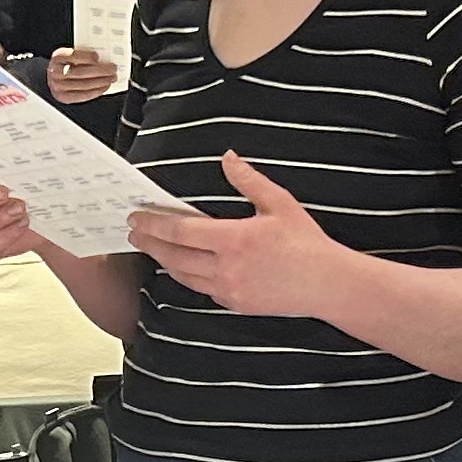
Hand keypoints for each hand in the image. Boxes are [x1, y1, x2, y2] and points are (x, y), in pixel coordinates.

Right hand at [46, 46, 119, 104]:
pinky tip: (104, 87)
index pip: (73, 56)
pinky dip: (96, 91)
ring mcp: (57, 86)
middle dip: (99, 71)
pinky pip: (82, 95)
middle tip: (112, 68)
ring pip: (83, 85)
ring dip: (101, 82)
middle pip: (80, 72)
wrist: (55, 75)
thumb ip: (84, 54)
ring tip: (111, 78)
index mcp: (58, 57)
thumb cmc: (67, 63)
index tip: (97, 56)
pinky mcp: (63, 97)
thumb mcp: (72, 54)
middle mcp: (55, 72)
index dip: (86, 57)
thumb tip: (104, 56)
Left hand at [124, 151, 342, 318]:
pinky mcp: (235, 304)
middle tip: (134, 233)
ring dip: (164, 262)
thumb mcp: (280, 203)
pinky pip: (203, 289)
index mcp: (234, 239)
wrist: (327, 284)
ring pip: (184, 276)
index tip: (136, 217)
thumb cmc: (306, 242)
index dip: (154, 224)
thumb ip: (249, 180)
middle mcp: (226, 268)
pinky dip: (188, 277)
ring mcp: (229, 289)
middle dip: (150, 244)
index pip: (181, 231)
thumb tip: (228, 157)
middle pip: (174, 257)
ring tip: (153, 249)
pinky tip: (184, 267)